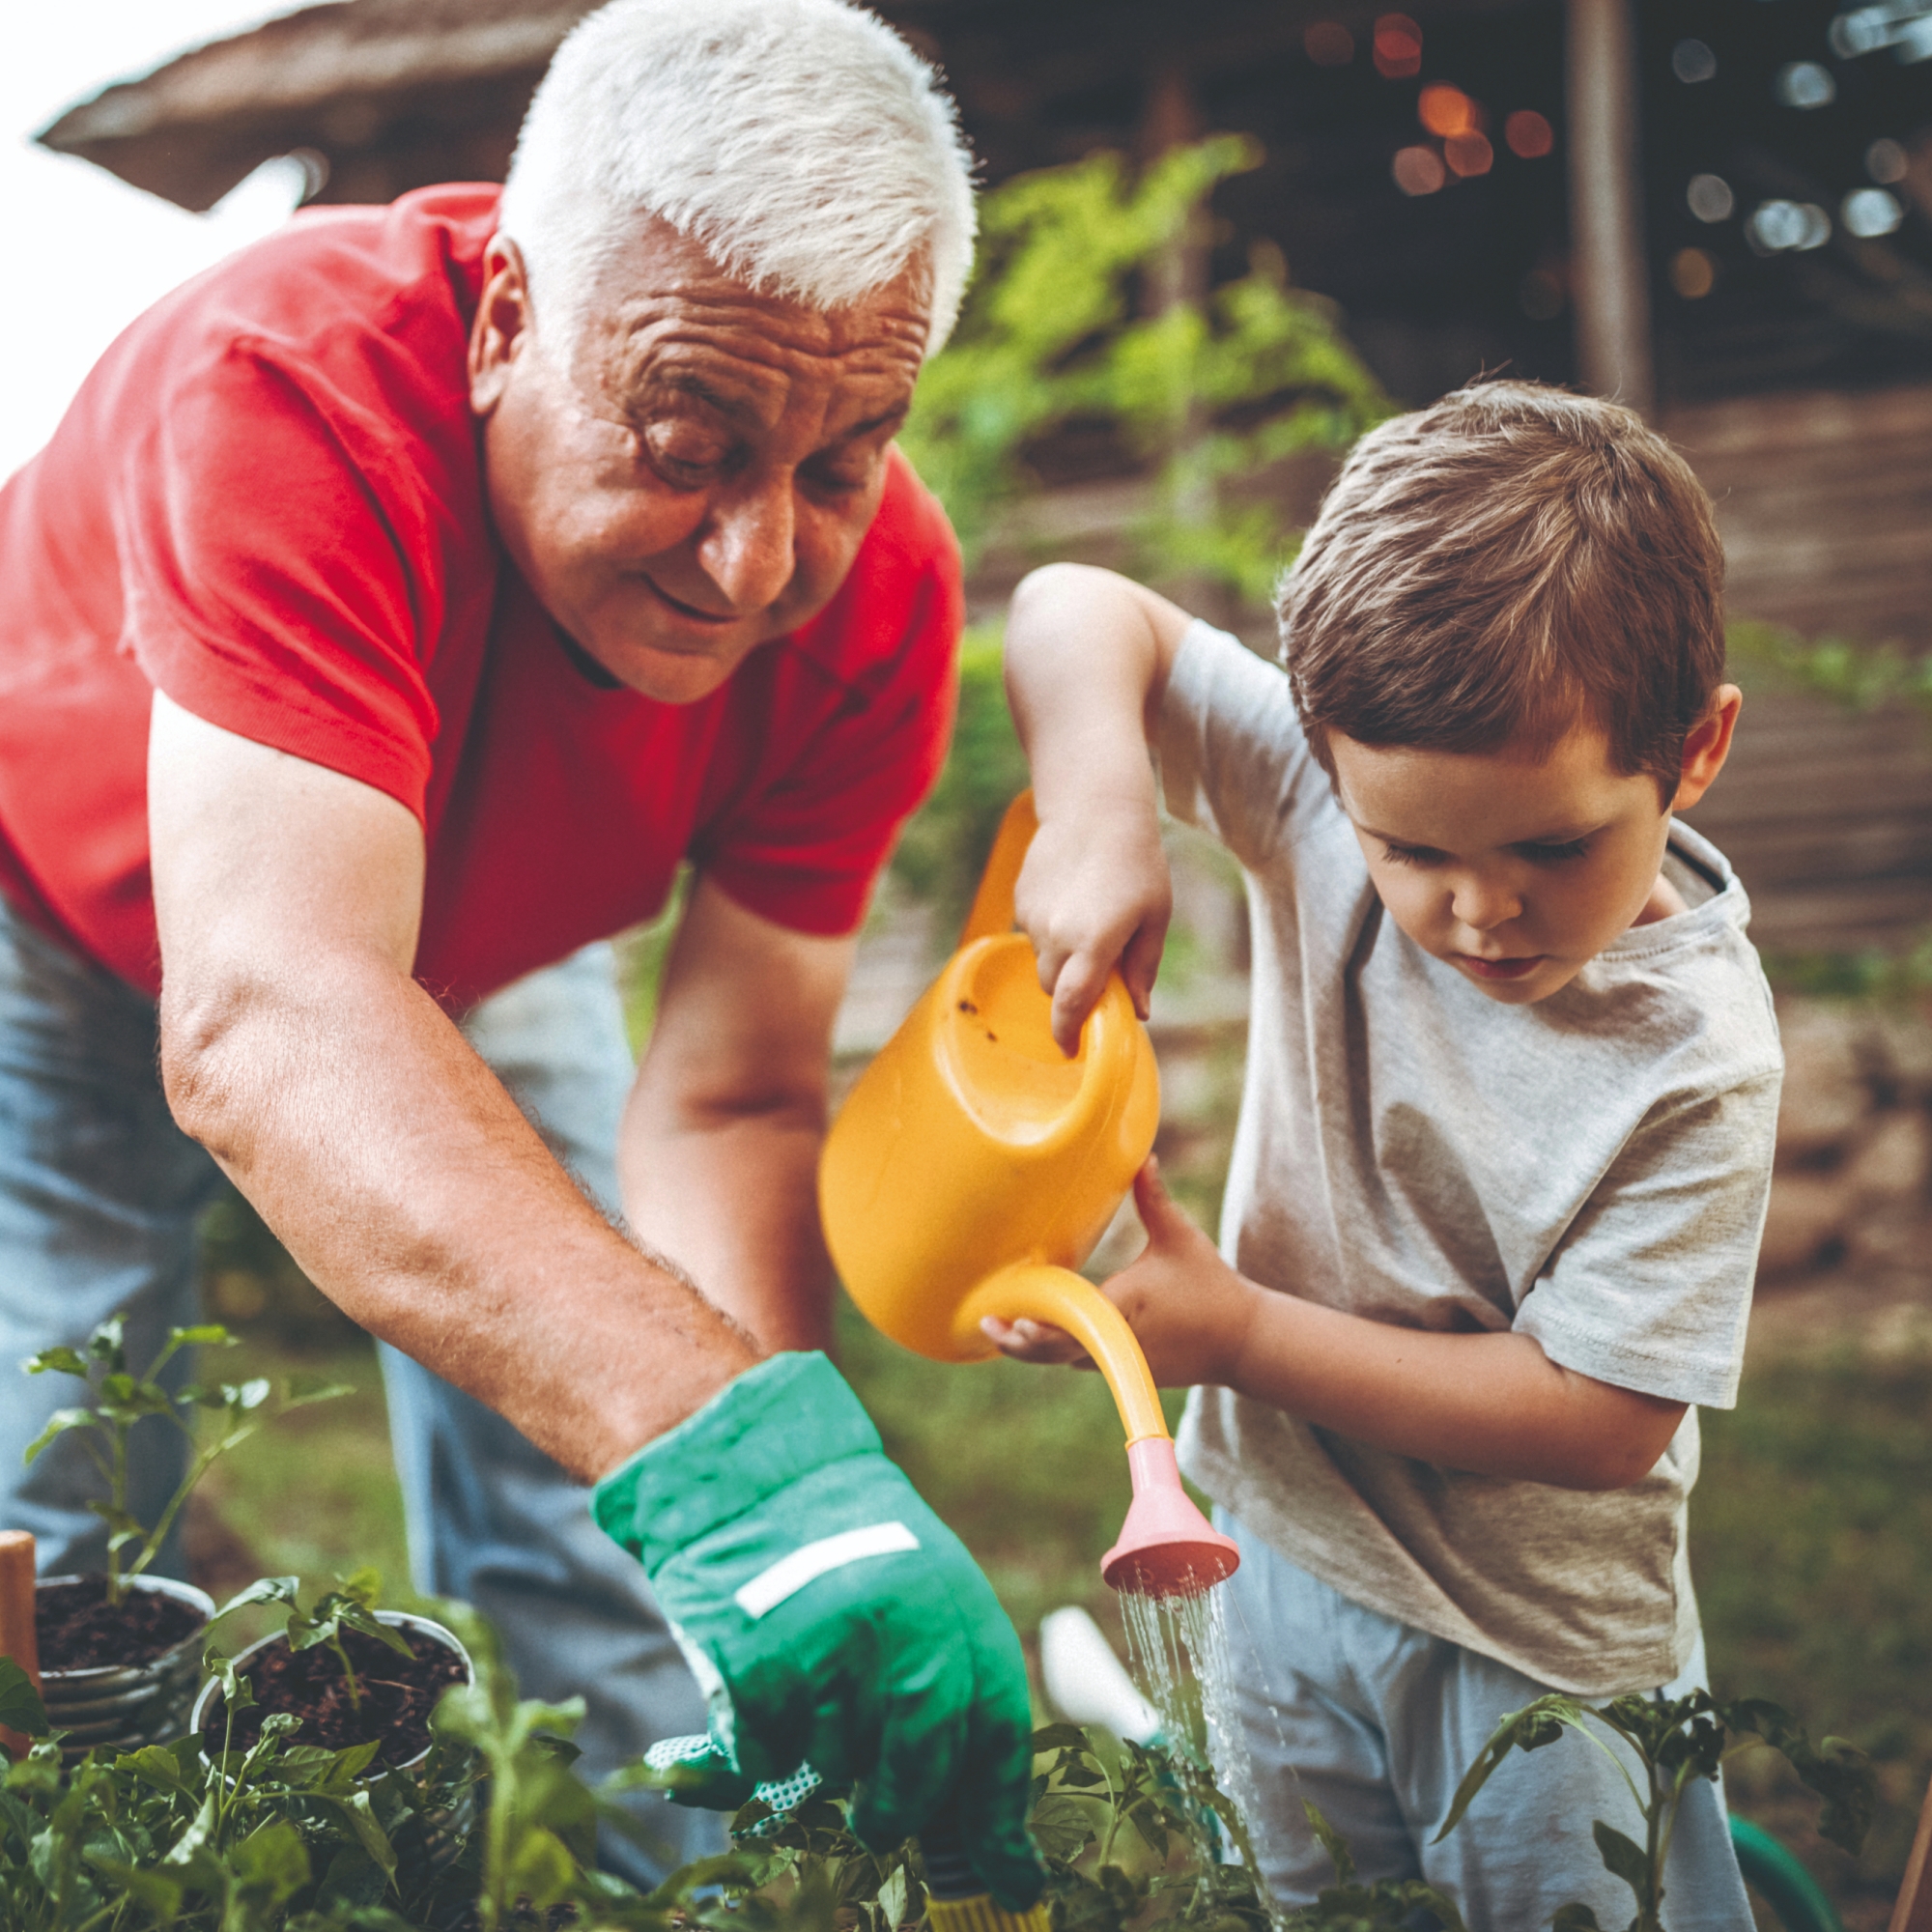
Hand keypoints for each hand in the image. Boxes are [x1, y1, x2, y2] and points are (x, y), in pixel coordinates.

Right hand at [593, 1352, 1043, 1908]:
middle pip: (918, 1779)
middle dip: (898, 1812)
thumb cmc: (840, 1541)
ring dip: (820, 1762)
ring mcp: (831, 1655)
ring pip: (835, 1774)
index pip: (996, 1736)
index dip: (1002, 1820)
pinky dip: (761, 1747)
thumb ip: (948, 1684)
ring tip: (806, 1692)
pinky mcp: (760, 1670)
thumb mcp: (919, 1590)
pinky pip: (768, 1761)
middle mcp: (905, 1634)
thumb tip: (982, 1822)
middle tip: (878, 1816)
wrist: (747, 1474)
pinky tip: (761, 1687)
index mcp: (957, 1607)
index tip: (1015, 1881)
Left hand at [984, 1161, 1258, 1388]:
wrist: (1243, 1341)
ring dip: (1034, 1349)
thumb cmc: (1211, 1286)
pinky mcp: (1127, 1369)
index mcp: (1124, 1306)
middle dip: (1019, 1343)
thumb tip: (1143, 1156)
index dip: (1039, 1326)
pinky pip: (1082, 1361)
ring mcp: (1121, 1361)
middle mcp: (1117, 1340)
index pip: (1072, 1321)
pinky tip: (1035, 1338)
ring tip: (999, 1331)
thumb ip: (1154, 1198)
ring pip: (1065, 1359)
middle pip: (1055, 1351)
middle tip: (988, 1325)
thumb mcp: (1180, 1237)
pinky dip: (1058, 1351)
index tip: (1010, 1318)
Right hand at [1013, 797, 1170, 1055]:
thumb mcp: (1155, 917)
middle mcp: (1056, 935)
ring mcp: (1033, 918)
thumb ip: (1144, 968)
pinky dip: (1052, 932)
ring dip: (1064, 959)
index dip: (1068, 1034)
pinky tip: (1074, 900)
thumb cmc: (1137, 861)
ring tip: (1092, 920)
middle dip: (1073, 993)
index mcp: (1094, 943)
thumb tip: (1140, 1013)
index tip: (1072, 1051)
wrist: (1095, 806)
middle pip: (1055, 989)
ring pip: (1044, 961)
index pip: (1072, 1005)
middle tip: (1100, 974)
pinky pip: (1033, 933)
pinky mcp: (1021, 901)